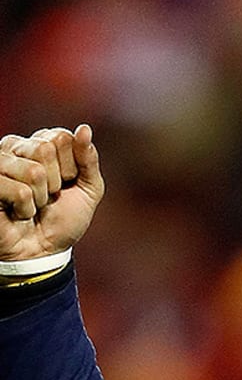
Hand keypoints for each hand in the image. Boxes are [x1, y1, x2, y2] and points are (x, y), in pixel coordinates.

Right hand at [0, 124, 104, 260]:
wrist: (43, 252)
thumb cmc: (63, 220)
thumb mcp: (89, 189)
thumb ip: (89, 159)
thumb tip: (84, 128)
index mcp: (40, 143)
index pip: (62, 137)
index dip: (71, 167)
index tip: (66, 184)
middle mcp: (15, 147)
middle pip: (45, 149)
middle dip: (55, 181)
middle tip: (48, 197)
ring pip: (32, 170)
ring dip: (40, 197)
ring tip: (33, 205)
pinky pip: (18, 190)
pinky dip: (25, 208)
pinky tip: (17, 213)